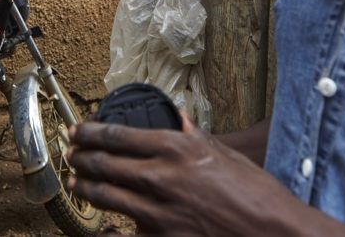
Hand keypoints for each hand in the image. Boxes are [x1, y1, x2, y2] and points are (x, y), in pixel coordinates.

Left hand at [66, 114, 344, 236]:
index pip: (117, 134)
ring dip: (84, 187)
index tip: (78, 130)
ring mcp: (156, 212)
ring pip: (105, 195)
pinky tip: (98, 226)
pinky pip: (120, 234)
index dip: (90, 132)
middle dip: (81, 157)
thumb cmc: (255, 195)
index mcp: (175, 149)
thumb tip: (178, 119)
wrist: (273, 234)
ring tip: (75, 182)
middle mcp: (160, 177)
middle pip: (104, 163)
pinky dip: (105, 229)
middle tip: (71, 154)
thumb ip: (194, 136)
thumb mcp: (224, 154)